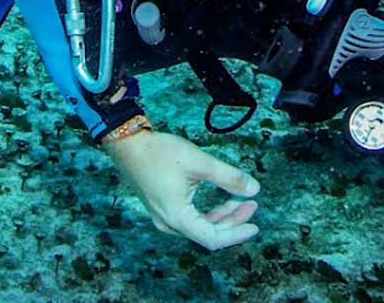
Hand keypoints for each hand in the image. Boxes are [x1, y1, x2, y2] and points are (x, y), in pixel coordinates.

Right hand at [107, 128, 261, 250]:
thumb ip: (228, 177)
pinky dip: (208, 213)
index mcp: (177, 217)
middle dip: (233, 221)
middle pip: (207, 234)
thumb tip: (254, 189)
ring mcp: (164, 218)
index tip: (255, 227)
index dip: (236, 234)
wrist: (129, 145)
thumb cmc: (160, 152)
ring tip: (241, 200)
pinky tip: (222, 199)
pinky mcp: (163, 209)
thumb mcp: (200, 163)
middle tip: (252, 204)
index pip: (213, 238)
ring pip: (200, 227)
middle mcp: (169, 223)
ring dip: (222, 216)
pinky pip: (190, 219)